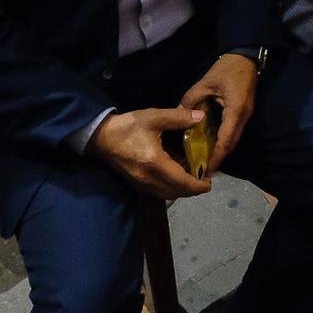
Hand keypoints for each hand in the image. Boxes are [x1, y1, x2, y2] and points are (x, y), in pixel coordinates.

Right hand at [88, 108, 211, 198]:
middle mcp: (150, 179)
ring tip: (192, 175)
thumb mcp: (154, 117)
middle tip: (204, 177)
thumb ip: (179, 118)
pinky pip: (159, 191)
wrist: (101, 137)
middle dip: (193, 189)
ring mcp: (142, 184)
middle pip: (177, 193)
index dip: (199, 185)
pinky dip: (171, 187)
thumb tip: (201, 118)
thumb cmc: (127, 127)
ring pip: (168, 194)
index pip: (183, 183)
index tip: (210, 181)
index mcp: (156, 164)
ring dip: (182, 189)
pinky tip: (175, 173)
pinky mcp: (137, 184)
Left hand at [179, 52, 257, 171]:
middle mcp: (243, 117)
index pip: (225, 139)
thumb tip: (177, 116)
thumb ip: (190, 100)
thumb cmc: (226, 69)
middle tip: (203, 172)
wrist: (245, 57)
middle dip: (218, 159)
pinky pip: (232, 132)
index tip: (206, 170)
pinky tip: (211, 146)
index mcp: (235, 111)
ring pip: (233, 140)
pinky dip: (223, 142)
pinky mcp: (242, 114)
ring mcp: (245, 116)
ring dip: (221, 152)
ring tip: (205, 163)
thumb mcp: (205, 82)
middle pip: (231, 144)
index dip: (216, 156)